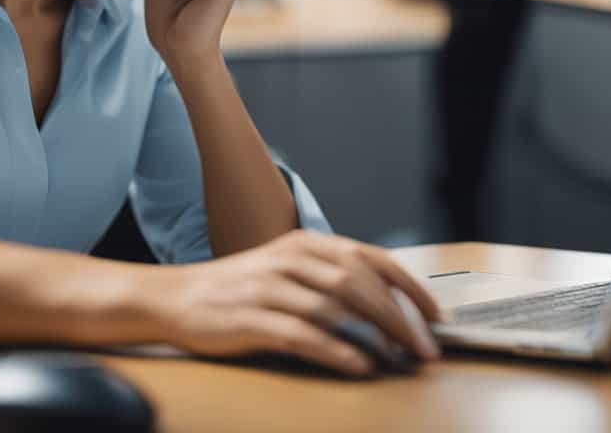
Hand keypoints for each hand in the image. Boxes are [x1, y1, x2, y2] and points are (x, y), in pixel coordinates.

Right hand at [154, 231, 442, 376]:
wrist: (174, 298)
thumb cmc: (238, 289)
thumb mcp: (286, 270)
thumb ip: (328, 278)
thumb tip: (387, 306)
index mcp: (303, 243)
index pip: (369, 257)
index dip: (408, 286)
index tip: (435, 314)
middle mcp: (288, 259)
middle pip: (358, 283)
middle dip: (400, 318)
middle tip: (425, 348)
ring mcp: (268, 287)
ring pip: (336, 307)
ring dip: (376, 335)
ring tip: (400, 359)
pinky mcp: (250, 318)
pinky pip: (303, 334)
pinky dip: (337, 351)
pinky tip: (359, 366)